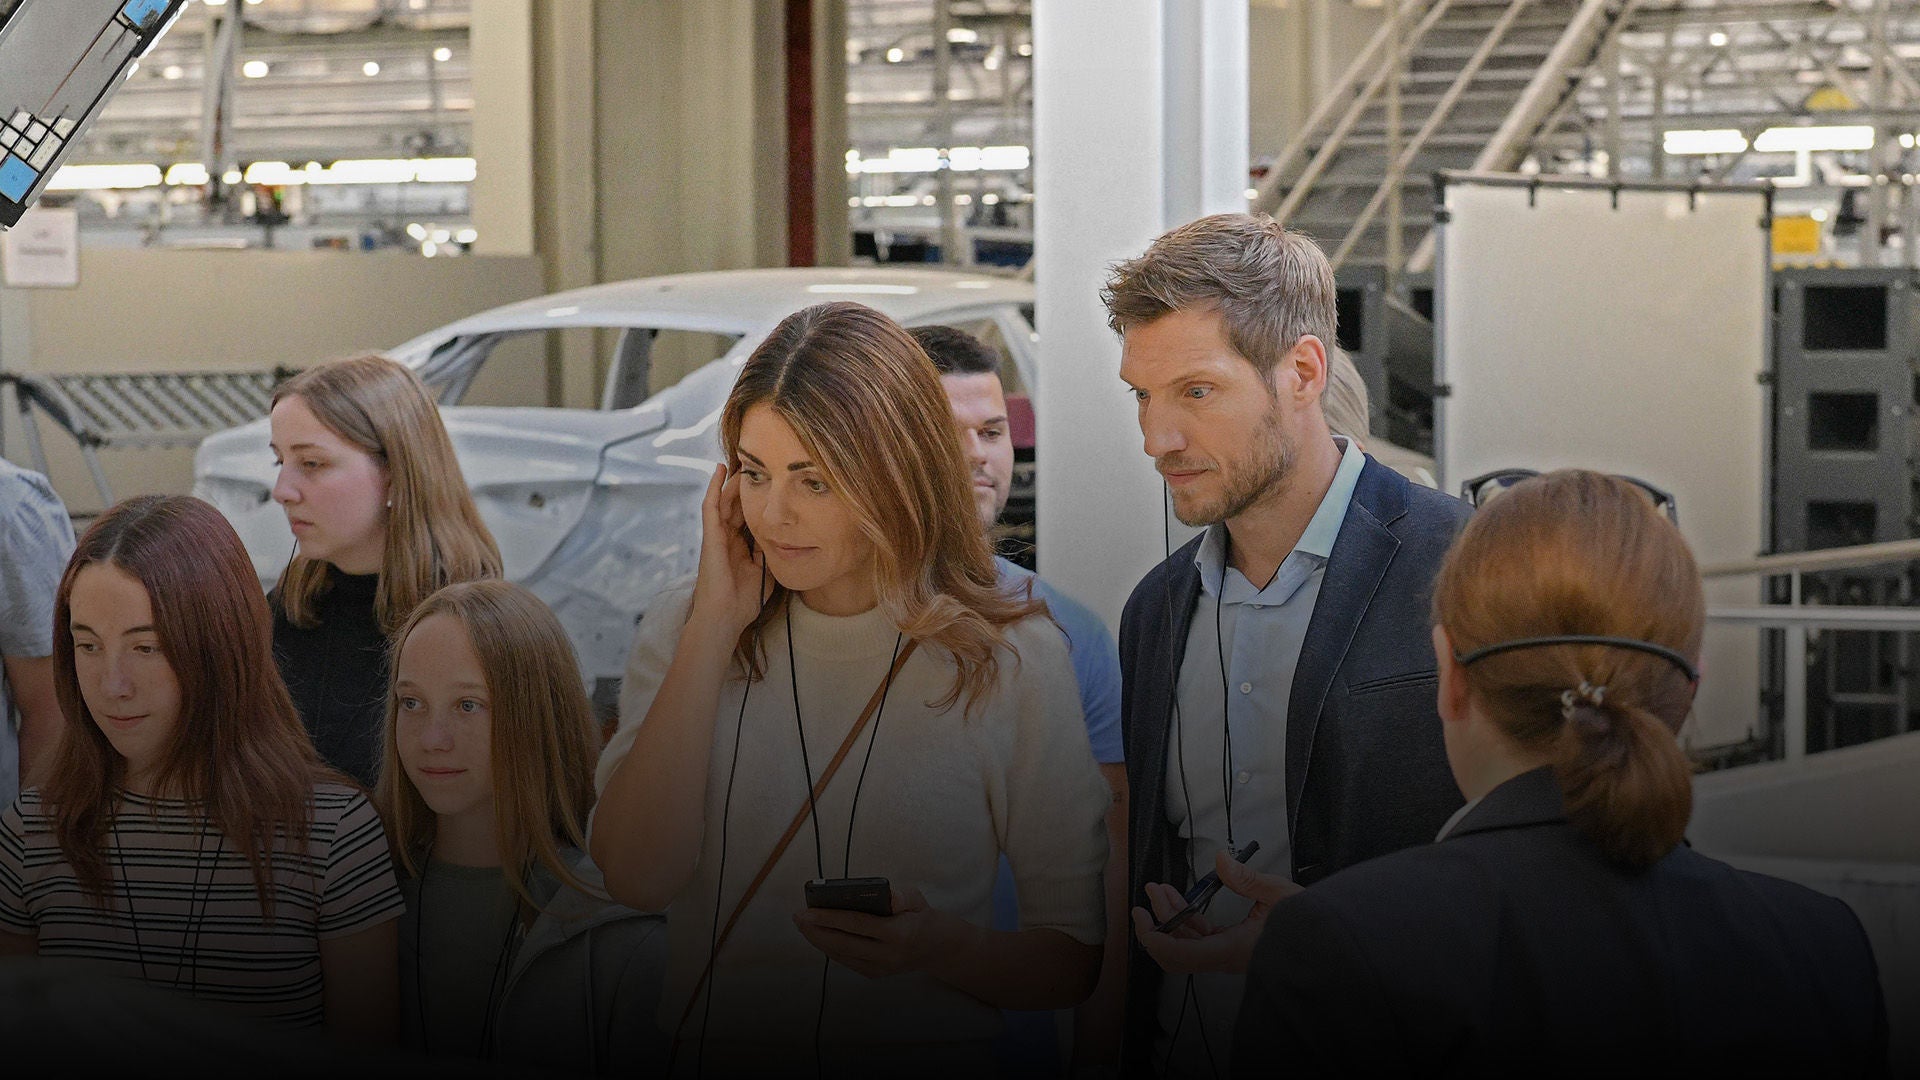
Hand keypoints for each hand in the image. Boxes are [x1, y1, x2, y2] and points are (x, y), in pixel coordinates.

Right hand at [689, 464, 766, 635]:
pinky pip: (710, 506)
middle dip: (746, 485)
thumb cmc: (744, 601)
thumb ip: (772, 554)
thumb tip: (786, 538)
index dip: (758, 499)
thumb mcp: (766, 572)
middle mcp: (727, 538)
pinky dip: (714, 486)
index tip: (772, 482)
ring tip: (743, 460)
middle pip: (737, 504)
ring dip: (733, 481)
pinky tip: (720, 469)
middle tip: (759, 463)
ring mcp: (717, 536)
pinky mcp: (710, 536)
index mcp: (740, 547)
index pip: (749, 515)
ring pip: (725, 500)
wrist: (725, 617)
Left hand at [793, 885, 957, 978]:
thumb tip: (888, 895)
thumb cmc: (919, 915)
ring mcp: (881, 968)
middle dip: (816, 931)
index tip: (809, 911)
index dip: (830, 918)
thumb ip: (902, 896)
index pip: (858, 924)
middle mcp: (888, 955)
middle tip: (798, 917)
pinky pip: (846, 961)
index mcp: (899, 933)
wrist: (935, 946)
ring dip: (818, 940)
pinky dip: (830, 948)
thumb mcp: (916, 898)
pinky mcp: (875, 974)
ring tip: (802, 925)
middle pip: (844, 943)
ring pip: (842, 955)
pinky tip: (818, 936)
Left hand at [1130, 849, 1300, 974]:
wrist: (1326, 946)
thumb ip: (1246, 878)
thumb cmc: (1307, 925)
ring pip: (1187, 942)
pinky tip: (1182, 898)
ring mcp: (1227, 954)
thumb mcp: (1279, 895)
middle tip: (1148, 897)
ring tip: (1160, 890)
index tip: (1141, 916)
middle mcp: (1225, 957)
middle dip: (1158, 921)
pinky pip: (1200, 938)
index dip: (1154, 938)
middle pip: (1177, 950)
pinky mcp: (1232, 947)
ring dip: (1171, 916)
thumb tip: (1222, 860)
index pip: (1180, 954)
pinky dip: (1187, 918)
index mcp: (1231, 950)